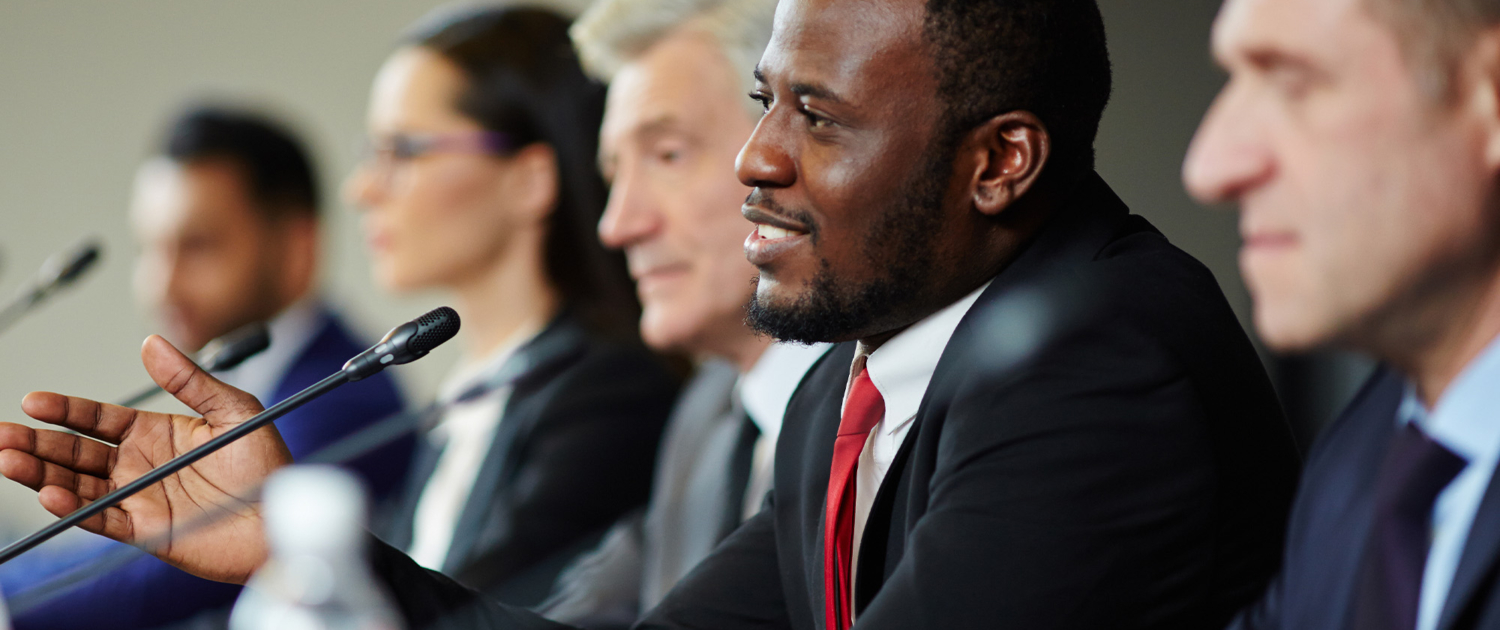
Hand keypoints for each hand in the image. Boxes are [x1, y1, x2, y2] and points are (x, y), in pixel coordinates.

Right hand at [0, 335, 292, 583]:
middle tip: (2, 435)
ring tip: (9, 460)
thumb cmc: (267, 465)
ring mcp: (138, 498)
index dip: (65, 410)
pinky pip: (100, 518)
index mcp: (155, 433)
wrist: (284, 517)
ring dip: (41, 473)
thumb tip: (151, 341)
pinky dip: (73, 508)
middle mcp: (139, 465)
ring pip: (76, 484)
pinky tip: (49, 494)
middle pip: (75, 451)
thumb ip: (190, 380)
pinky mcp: (145, 530)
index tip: (32, 401)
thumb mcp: (233, 410)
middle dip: (36, 443)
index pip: (97, 418)